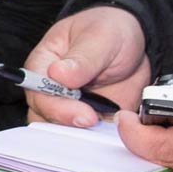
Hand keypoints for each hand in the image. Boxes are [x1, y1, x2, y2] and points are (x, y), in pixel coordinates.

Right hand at [23, 6, 149, 128]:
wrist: (136, 44)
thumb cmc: (110, 31)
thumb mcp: (101, 37)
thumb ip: (82, 58)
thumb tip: (58, 74)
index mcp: (43, 63)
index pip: (36, 91)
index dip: (55, 105)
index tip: (83, 114)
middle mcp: (49, 89)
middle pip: (43, 116)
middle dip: (67, 124)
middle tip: (94, 121)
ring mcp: (67, 107)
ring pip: (58, 132)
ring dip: (79, 136)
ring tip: (102, 129)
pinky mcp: (85, 120)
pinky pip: (83, 138)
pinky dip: (94, 140)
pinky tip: (109, 134)